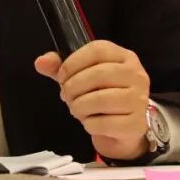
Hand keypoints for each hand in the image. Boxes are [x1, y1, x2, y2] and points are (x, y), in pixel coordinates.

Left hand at [34, 40, 149, 160]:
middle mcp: (136, 75)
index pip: (97, 50)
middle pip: (99, 74)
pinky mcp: (136, 124)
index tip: (61, 76)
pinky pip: (105, 123)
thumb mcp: (81, 77)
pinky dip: (90, 124)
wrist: (122, 129)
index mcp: (124, 56)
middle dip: (73, 87)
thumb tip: (40, 62)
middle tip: (66, 96)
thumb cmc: (101, 96)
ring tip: (76, 109)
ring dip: (79, 106)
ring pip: (101, 99)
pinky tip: (89, 122)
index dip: (73, 62)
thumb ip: (60, 67)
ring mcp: (139, 99)